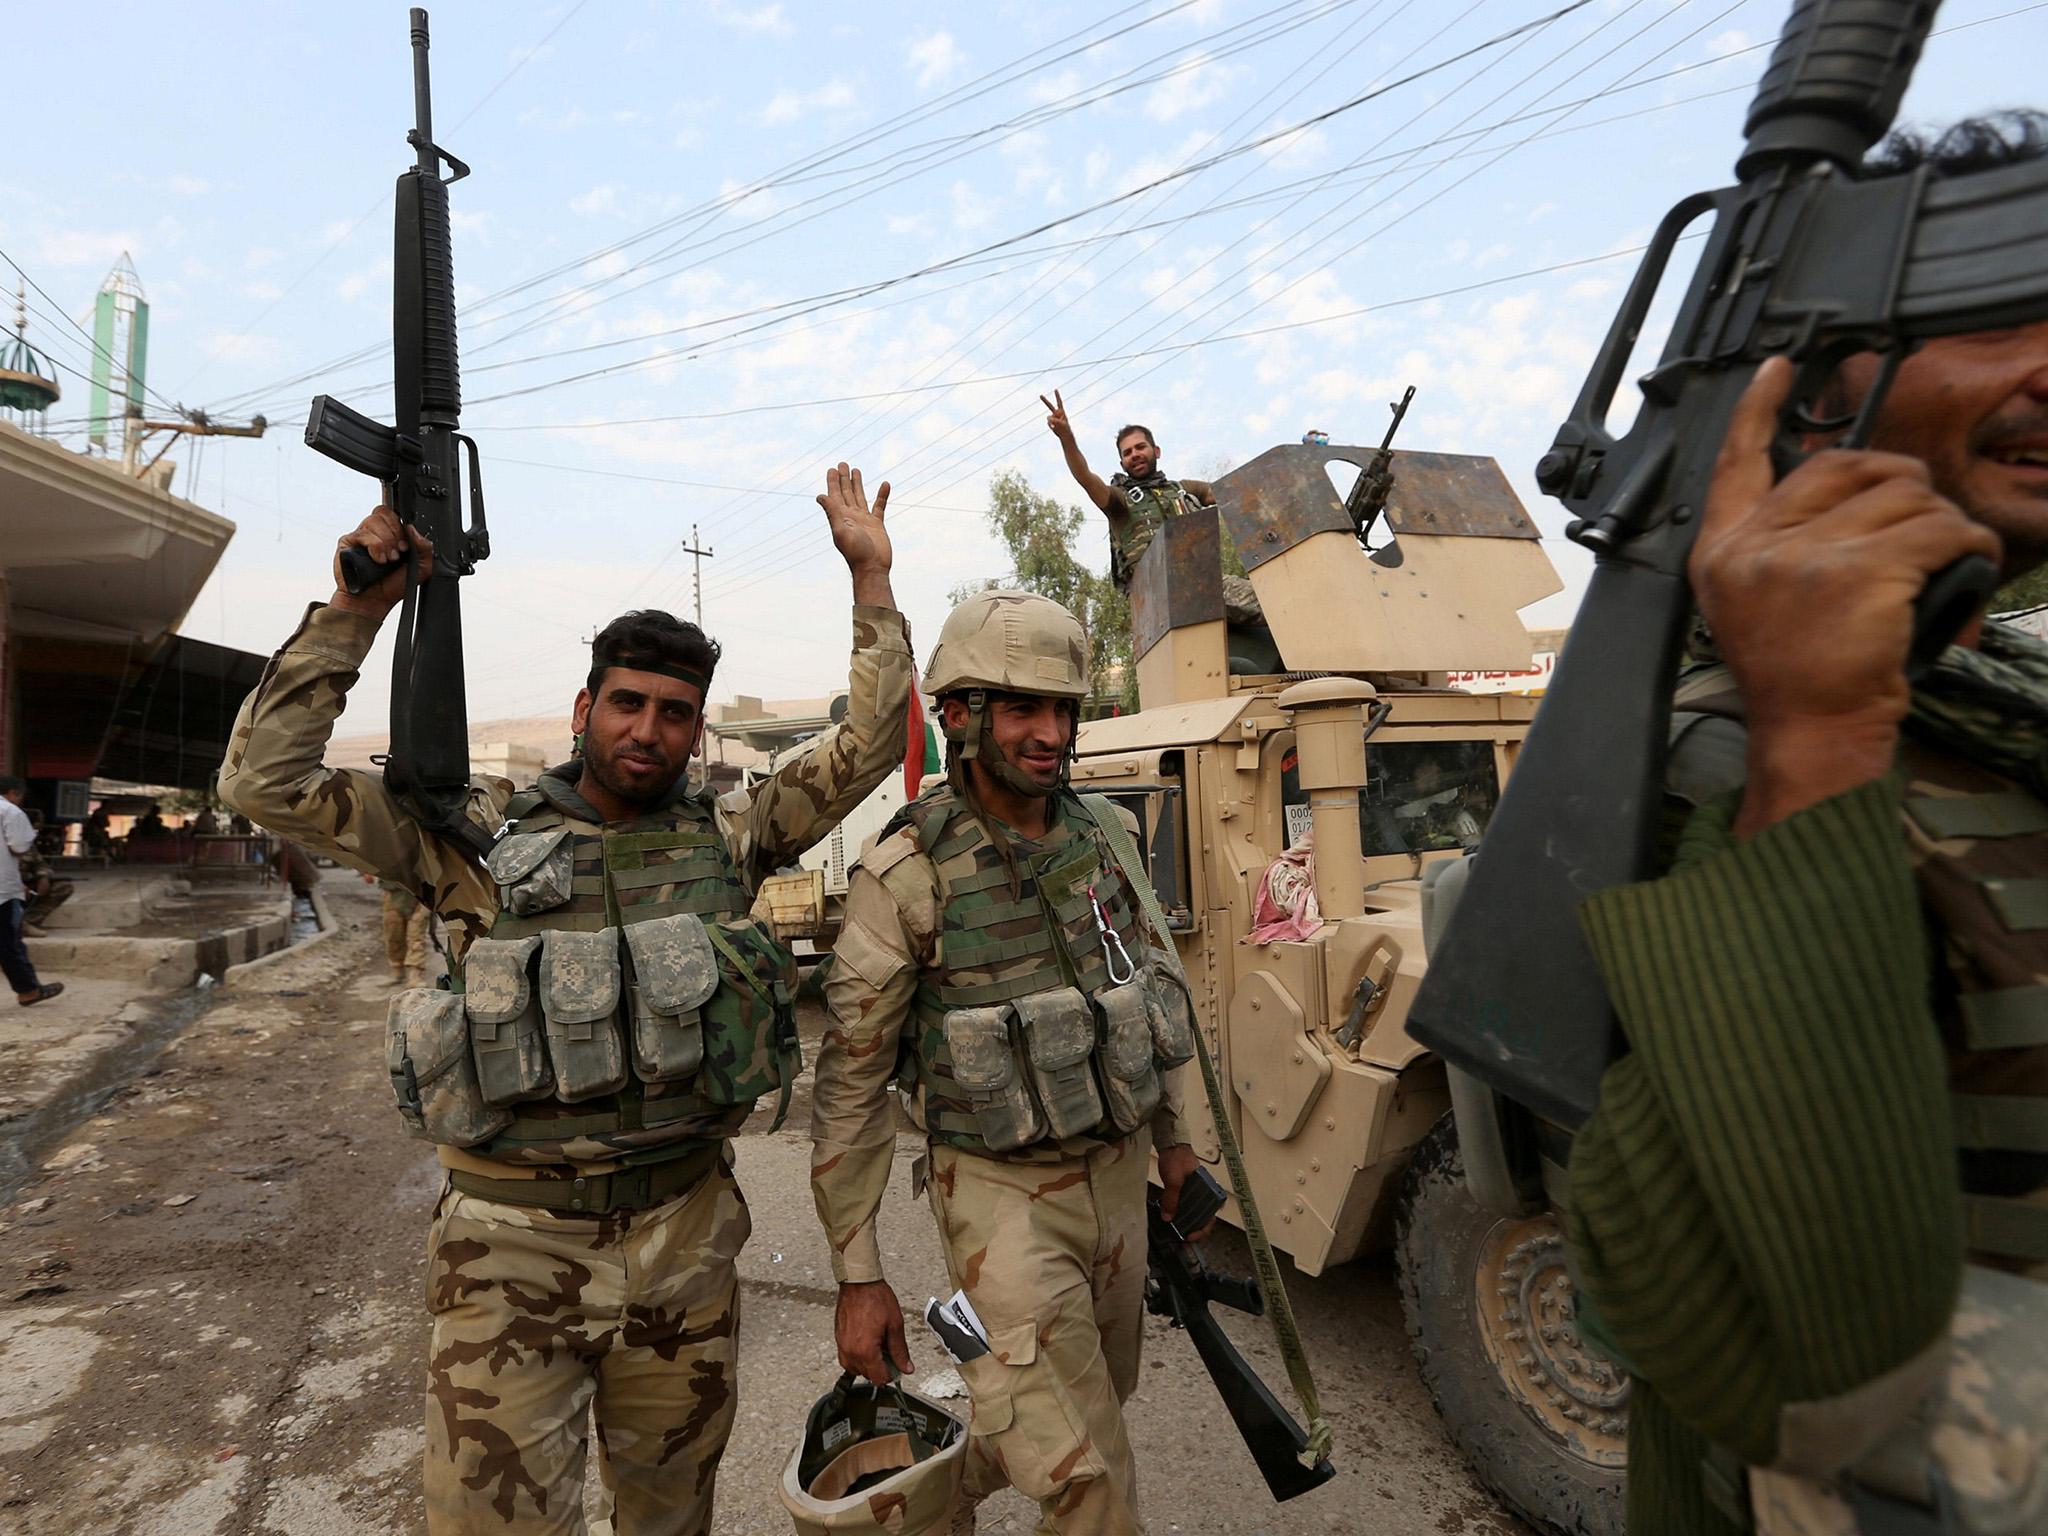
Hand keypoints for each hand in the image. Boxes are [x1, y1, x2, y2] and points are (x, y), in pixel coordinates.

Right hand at [331, 505, 433, 620]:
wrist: (373, 601)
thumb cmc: (393, 586)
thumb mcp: (421, 569)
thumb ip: (425, 548)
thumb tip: (413, 529)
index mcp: (392, 534)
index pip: (396, 514)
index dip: (402, 526)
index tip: (406, 546)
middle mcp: (376, 532)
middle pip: (385, 513)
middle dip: (395, 533)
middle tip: (398, 552)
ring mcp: (361, 536)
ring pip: (374, 520)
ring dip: (386, 541)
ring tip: (387, 560)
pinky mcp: (348, 542)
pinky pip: (363, 534)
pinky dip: (374, 546)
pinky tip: (378, 560)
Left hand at [818, 463, 891, 576]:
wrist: (872, 568)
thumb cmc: (855, 553)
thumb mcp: (841, 531)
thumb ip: (832, 513)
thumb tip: (820, 496)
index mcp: (841, 517)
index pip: (835, 495)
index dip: (833, 482)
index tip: (832, 469)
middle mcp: (851, 516)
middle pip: (846, 493)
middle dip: (843, 479)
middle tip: (842, 464)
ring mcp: (864, 520)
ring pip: (860, 497)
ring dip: (857, 484)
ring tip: (856, 470)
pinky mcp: (877, 524)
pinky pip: (880, 506)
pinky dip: (882, 495)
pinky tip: (884, 484)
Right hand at [835, 1280, 911, 1383]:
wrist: (859, 1282)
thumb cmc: (876, 1298)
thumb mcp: (895, 1325)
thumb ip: (900, 1350)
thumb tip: (906, 1367)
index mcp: (866, 1350)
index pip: (878, 1378)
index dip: (891, 1376)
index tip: (897, 1368)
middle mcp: (850, 1351)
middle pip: (867, 1375)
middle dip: (880, 1369)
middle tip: (890, 1353)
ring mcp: (842, 1345)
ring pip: (854, 1369)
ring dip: (867, 1365)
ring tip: (878, 1348)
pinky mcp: (838, 1338)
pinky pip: (846, 1358)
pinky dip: (856, 1357)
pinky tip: (866, 1345)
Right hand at [1041, 389, 1073, 441]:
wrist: (1065, 435)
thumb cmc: (1065, 429)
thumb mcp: (1061, 424)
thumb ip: (1054, 420)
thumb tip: (1048, 418)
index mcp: (1062, 412)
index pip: (1059, 402)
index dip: (1057, 396)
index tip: (1055, 389)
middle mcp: (1057, 413)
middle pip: (1050, 406)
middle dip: (1045, 401)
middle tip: (1040, 395)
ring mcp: (1053, 418)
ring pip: (1048, 418)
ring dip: (1051, 421)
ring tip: (1057, 426)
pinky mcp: (1050, 422)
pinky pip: (1048, 422)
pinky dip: (1050, 425)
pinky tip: (1054, 428)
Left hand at [1156, 1143, 1214, 1241]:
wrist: (1171, 1144)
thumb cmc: (1177, 1158)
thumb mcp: (1173, 1180)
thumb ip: (1171, 1199)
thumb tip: (1168, 1218)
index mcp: (1209, 1191)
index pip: (1210, 1217)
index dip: (1201, 1230)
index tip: (1189, 1236)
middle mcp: (1205, 1194)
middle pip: (1202, 1219)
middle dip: (1193, 1231)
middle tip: (1182, 1240)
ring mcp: (1196, 1192)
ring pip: (1194, 1214)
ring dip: (1187, 1224)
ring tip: (1177, 1233)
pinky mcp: (1187, 1190)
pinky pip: (1186, 1206)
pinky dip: (1181, 1215)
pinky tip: (1173, 1219)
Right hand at [1694, 357, 2002, 834]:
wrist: (1811, 733)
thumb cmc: (1797, 677)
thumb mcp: (1754, 604)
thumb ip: (1777, 543)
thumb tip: (1847, 486)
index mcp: (1723, 552)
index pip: (1736, 463)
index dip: (1757, 411)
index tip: (1776, 369)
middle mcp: (1755, 547)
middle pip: (1842, 465)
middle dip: (1894, 484)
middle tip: (1914, 527)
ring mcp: (1803, 557)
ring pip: (1902, 495)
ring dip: (1938, 527)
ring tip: (1937, 569)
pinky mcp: (1859, 571)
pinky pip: (1939, 529)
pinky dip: (1968, 548)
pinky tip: (1963, 574)